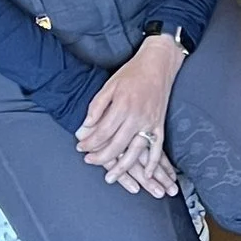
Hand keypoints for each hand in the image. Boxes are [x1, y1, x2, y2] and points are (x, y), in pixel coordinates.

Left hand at [78, 35, 181, 196]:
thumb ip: (97, 106)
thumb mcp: (110, 85)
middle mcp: (137, 117)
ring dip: (122, 167)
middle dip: (100, 158)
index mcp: (122, 106)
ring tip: (110, 177)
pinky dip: (153, 163)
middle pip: (116, 146)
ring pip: (135, 152)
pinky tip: (146, 174)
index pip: (102, 132)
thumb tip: (86, 126)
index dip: (89, 143)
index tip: (80, 147)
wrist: (158, 63)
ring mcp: (150, 123)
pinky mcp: (159, 125)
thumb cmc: (132, 72)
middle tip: (89, 161)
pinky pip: (157, 148)